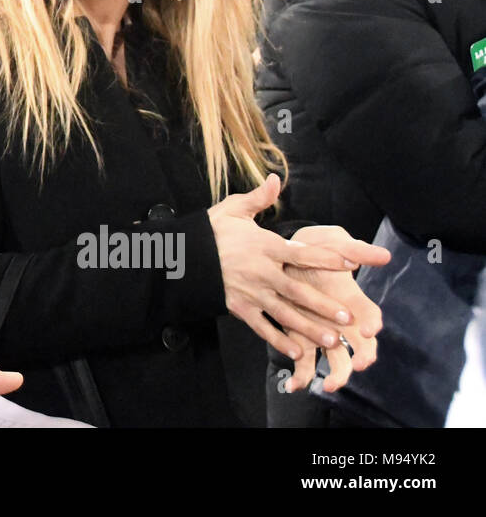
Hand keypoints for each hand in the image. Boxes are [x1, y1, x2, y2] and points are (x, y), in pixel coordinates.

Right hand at [209, 175, 366, 357]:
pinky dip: (278, 340)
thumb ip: (258, 198)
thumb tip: (276, 179)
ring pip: (285, 313)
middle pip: (298, 290)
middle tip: (347, 317)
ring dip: (308, 328)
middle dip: (323, 305)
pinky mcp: (239, 308)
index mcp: (264, 246)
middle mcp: (261, 272)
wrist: (179, 255)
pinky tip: (296, 351)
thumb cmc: (209, 231)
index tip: (351, 264)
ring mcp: (250, 293)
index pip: (302, 253)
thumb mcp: (232, 210)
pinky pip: (262, 327)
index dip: (327, 259)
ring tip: (331, 340)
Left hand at [278, 226, 387, 392]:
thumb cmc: (317, 249)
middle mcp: (342, 321)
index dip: (372, 322)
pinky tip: (293, 386)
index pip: (370, 315)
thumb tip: (384, 254)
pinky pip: (304, 361)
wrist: (288, 255)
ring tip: (328, 385)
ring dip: (335, 375)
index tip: (371, 329)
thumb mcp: (335, 242)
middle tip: (357, 365)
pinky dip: (301, 376)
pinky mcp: (302, 337)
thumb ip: (355, 250)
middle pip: (360, 346)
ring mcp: (322, 331)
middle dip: (361, 358)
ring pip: (336, 360)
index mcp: (352, 300)